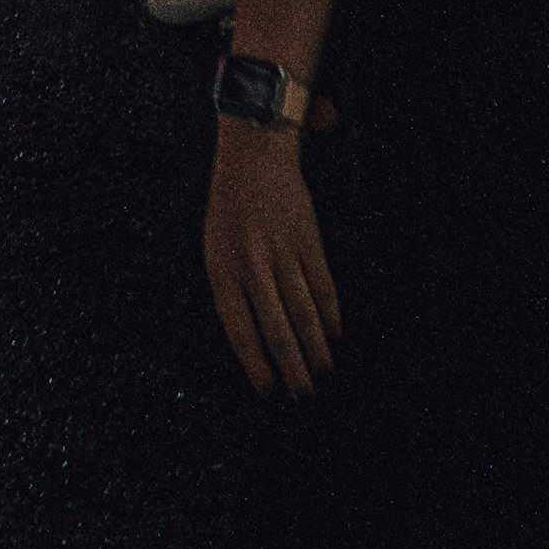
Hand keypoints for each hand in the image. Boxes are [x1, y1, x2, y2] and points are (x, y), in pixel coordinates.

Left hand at [204, 123, 342, 397]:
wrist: (253, 154)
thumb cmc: (228, 211)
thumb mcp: (214, 248)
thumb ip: (231, 291)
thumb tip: (252, 345)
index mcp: (222, 267)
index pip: (239, 327)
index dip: (254, 363)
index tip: (266, 391)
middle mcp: (251, 261)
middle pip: (275, 325)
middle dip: (290, 365)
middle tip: (302, 395)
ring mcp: (282, 249)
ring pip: (303, 309)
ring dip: (315, 346)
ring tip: (323, 372)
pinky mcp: (308, 238)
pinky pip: (322, 283)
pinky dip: (330, 313)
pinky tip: (334, 335)